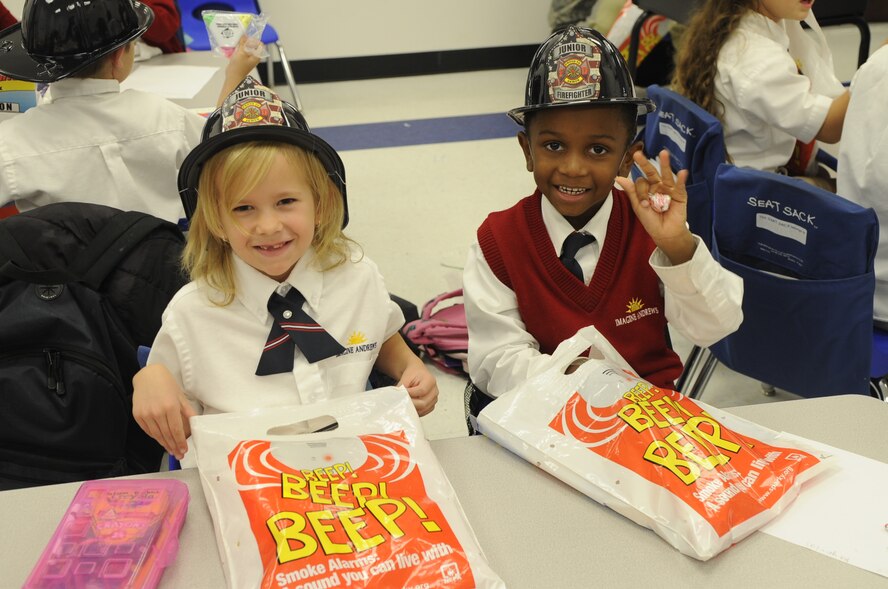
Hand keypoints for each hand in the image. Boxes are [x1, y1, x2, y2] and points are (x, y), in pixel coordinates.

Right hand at [132, 365, 196, 460]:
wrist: (147, 375)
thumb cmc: (167, 384)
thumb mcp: (180, 396)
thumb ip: (187, 411)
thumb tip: (194, 424)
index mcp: (170, 406)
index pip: (176, 430)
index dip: (180, 442)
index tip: (184, 450)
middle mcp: (157, 412)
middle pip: (166, 434)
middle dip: (173, 446)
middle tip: (179, 455)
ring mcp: (146, 414)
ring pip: (156, 434)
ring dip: (164, 444)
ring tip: (171, 451)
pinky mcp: (137, 415)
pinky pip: (148, 430)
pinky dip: (155, 437)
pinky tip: (161, 441)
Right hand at [227, 35, 262, 78]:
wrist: (233, 76)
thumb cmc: (238, 66)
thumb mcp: (241, 52)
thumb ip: (243, 43)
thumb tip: (245, 35)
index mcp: (257, 56)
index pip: (260, 44)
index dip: (255, 40)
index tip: (248, 38)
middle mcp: (254, 56)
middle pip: (254, 45)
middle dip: (248, 41)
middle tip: (241, 38)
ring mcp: (249, 58)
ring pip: (248, 48)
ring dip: (243, 44)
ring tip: (238, 41)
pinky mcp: (243, 59)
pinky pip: (243, 51)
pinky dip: (240, 48)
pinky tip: (235, 46)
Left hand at [398, 362, 438, 416]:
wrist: (418, 374)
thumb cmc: (413, 374)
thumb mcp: (406, 377)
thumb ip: (402, 387)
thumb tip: (398, 397)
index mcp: (430, 380)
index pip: (421, 391)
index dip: (411, 394)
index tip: (401, 394)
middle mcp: (435, 391)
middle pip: (423, 403)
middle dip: (410, 404)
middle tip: (401, 402)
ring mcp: (434, 399)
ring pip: (423, 409)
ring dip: (412, 408)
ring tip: (404, 403)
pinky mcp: (431, 405)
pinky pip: (424, 412)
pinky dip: (416, 411)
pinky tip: (409, 406)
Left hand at [615, 149, 695, 264]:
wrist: (664, 234)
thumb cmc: (651, 221)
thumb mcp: (638, 206)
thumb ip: (631, 191)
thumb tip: (618, 177)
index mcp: (648, 189)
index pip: (641, 183)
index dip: (641, 192)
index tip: (644, 203)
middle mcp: (659, 186)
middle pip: (652, 173)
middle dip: (645, 164)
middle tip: (637, 154)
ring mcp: (670, 190)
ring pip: (666, 176)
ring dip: (665, 165)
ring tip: (663, 153)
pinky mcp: (680, 195)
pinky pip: (680, 186)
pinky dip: (681, 180)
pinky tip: (682, 172)